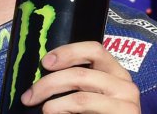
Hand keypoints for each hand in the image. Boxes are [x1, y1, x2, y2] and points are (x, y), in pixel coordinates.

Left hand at [21, 41, 139, 113]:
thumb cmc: (98, 112)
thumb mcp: (91, 91)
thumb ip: (77, 80)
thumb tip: (43, 71)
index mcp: (115, 71)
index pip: (94, 49)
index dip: (68, 52)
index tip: (45, 62)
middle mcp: (125, 85)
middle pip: (81, 74)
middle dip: (49, 84)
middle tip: (29, 95)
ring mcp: (126, 103)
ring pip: (80, 98)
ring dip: (53, 104)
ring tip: (43, 109)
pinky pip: (84, 110)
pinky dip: (62, 111)